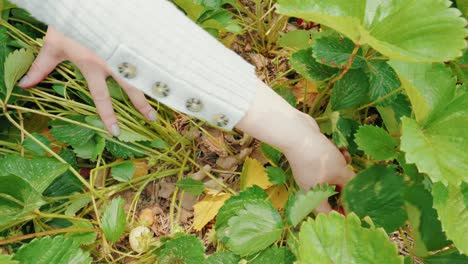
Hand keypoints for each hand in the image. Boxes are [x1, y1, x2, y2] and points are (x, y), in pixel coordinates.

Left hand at [19, 27, 156, 135]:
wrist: (84, 2)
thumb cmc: (68, 23)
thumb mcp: (52, 44)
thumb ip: (41, 66)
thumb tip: (24, 84)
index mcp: (93, 65)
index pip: (102, 96)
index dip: (108, 115)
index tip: (115, 131)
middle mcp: (112, 61)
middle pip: (130, 88)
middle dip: (141, 105)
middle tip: (152, 118)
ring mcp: (124, 51)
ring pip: (142, 74)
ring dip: (152, 88)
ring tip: (164, 98)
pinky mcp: (132, 40)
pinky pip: (147, 58)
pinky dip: (156, 69)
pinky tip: (165, 77)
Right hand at [236, 80, 354, 213]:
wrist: (297, 133)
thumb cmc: (318, 157)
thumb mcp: (340, 171)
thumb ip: (351, 184)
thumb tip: (360, 192)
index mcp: (314, 195)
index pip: (327, 214)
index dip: (340, 216)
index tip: (353, 212)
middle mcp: (310, 186)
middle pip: (331, 194)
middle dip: (345, 187)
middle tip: (357, 184)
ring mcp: (309, 172)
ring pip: (331, 176)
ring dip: (342, 168)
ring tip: (346, 158)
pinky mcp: (310, 159)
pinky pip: (326, 164)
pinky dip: (334, 158)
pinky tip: (339, 148)